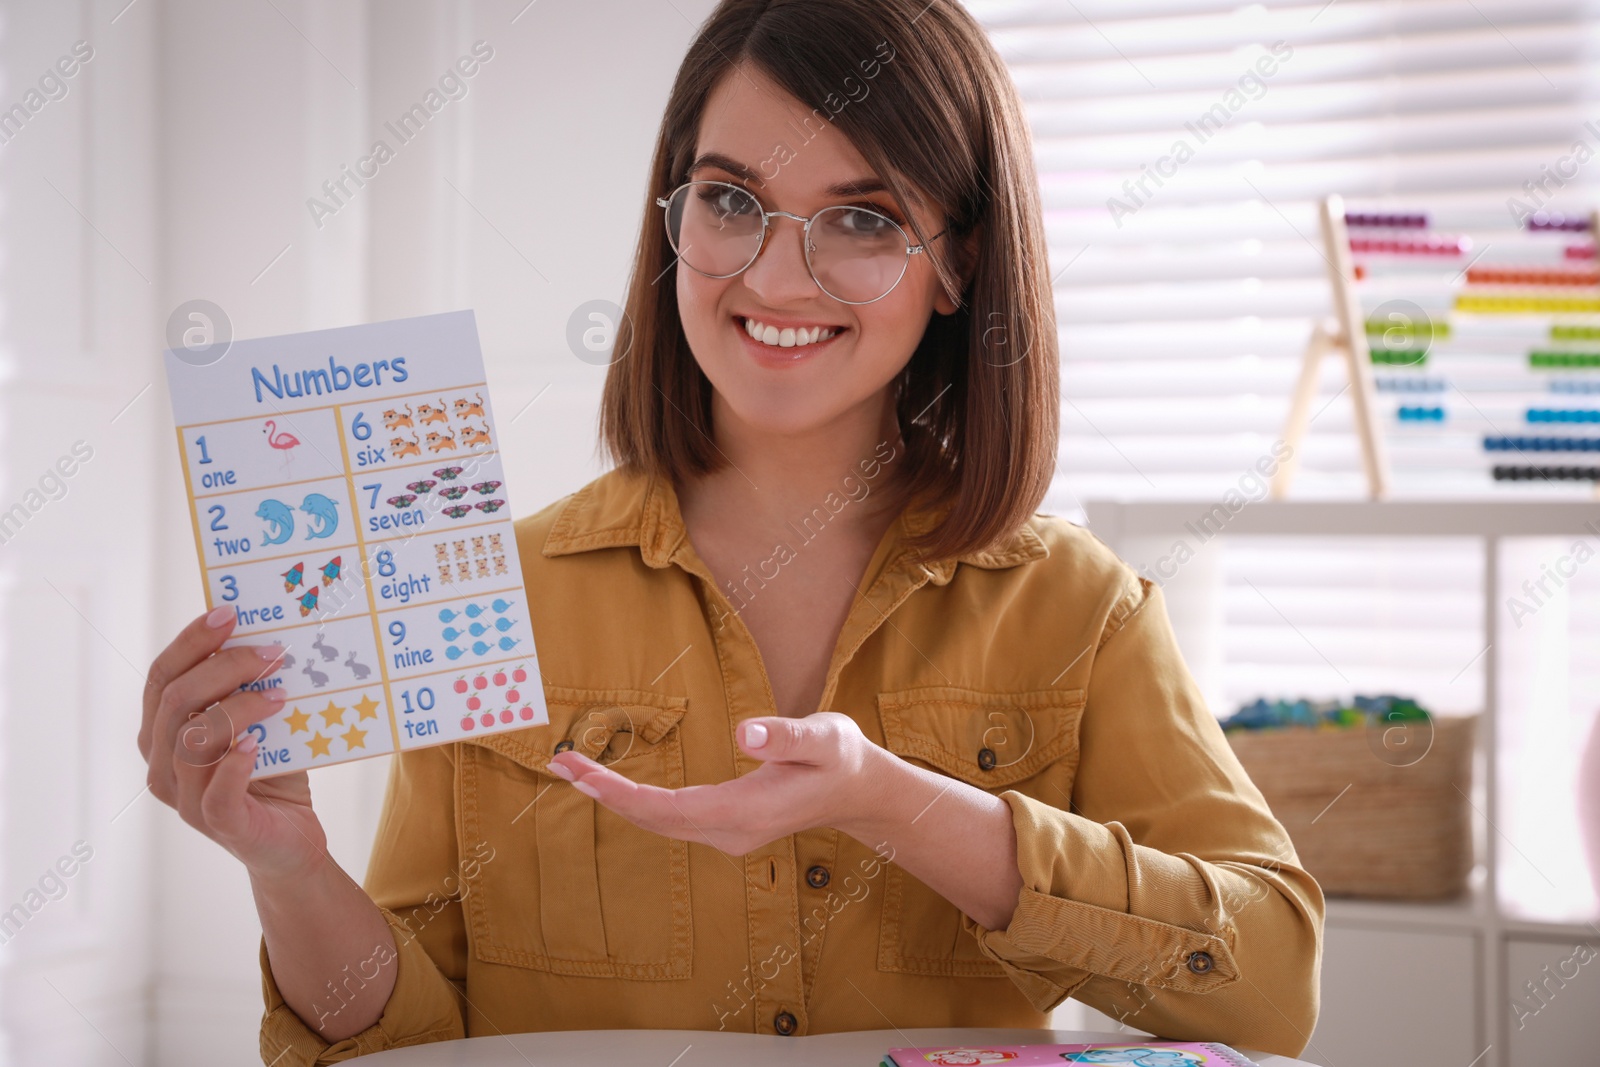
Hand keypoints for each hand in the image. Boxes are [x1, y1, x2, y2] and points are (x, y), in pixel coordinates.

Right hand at [139, 607, 327, 881]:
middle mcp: (162, 765)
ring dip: (240, 708)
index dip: (191, 641)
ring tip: (282, 694)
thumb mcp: (262, 723)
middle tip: (274, 652)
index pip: (162, 677)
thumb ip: (252, 689)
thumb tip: (274, 634)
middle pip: (178, 701)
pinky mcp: (219, 825)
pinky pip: (216, 792)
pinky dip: (236, 763)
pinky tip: (258, 743)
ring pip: (195, 741)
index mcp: (163, 733)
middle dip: (225, 667)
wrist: (292, 841)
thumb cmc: (273, 773)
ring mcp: (185, 799)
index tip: (229, 612)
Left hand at [547, 711, 887, 855]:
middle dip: (605, 793)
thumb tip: (744, 732)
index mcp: (746, 813)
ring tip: (574, 769)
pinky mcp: (725, 826)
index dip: (623, 795)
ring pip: (659, 822)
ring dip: (616, 798)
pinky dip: (637, 801)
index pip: (670, 809)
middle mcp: (729, 832)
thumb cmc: (841, 757)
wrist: (860, 790)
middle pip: (654, 820)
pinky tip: (614, 786)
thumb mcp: (824, 738)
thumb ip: (786, 736)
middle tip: (560, 761)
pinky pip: (670, 818)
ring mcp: (726, 834)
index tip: (584, 775)